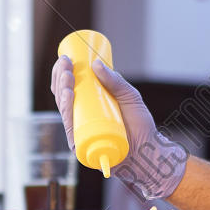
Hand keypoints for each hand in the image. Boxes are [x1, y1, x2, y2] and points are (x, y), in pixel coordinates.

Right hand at [49, 55, 187, 200]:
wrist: (148, 150)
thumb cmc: (140, 126)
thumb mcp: (129, 96)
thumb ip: (116, 81)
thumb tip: (96, 64)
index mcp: (88, 108)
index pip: (69, 89)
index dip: (63, 74)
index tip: (66, 59)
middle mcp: (80, 120)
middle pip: (62, 98)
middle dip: (60, 78)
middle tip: (66, 63)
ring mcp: (80, 133)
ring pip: (64, 110)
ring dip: (62, 89)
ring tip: (68, 75)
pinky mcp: (82, 146)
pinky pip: (70, 128)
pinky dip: (67, 111)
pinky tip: (68, 95)